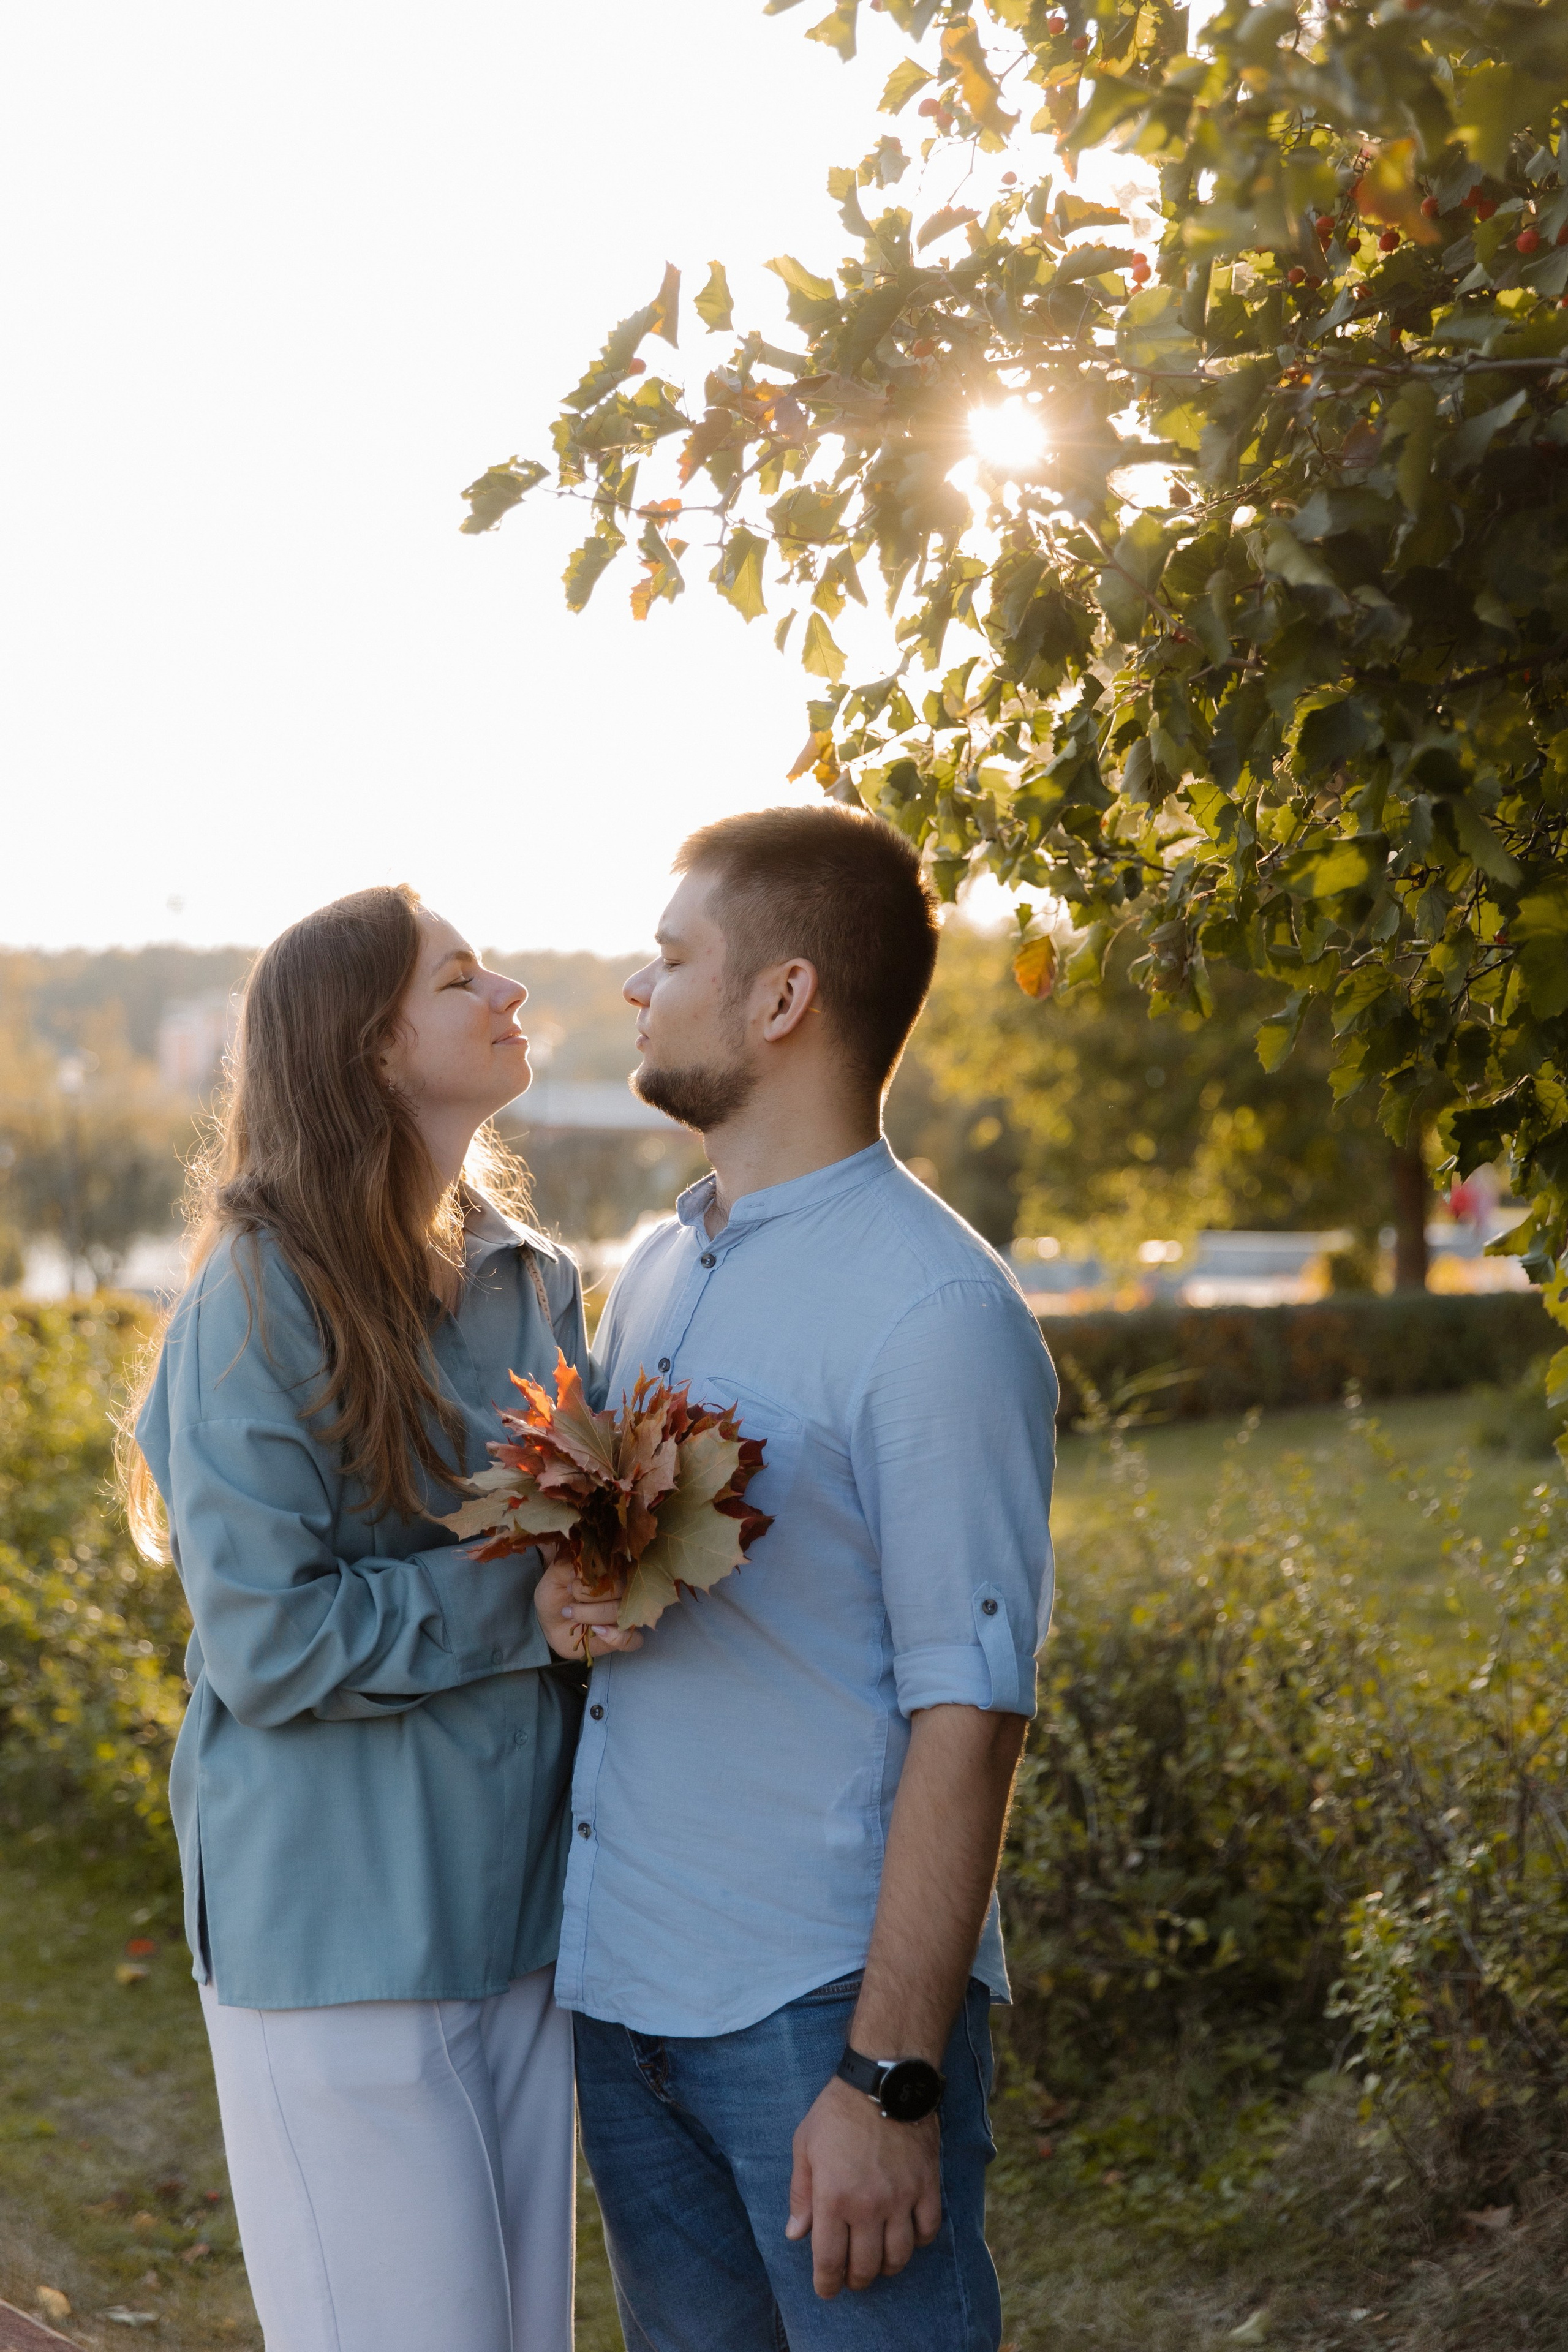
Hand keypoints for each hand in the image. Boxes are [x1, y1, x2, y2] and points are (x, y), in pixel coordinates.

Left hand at [533, 1559, 642, 1661]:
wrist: (552, 1623)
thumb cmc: (556, 1595)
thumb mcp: (555, 1577)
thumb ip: (567, 1567)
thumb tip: (583, 1568)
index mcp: (612, 1570)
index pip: (616, 1570)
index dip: (594, 1580)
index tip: (571, 1586)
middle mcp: (624, 1590)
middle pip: (623, 1592)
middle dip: (593, 1600)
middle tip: (569, 1606)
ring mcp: (626, 1614)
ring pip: (624, 1614)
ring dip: (596, 1616)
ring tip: (572, 1616)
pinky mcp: (624, 1635)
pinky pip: (634, 1640)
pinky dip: (617, 1637)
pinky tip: (597, 1631)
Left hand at [785, 2074, 940, 2297]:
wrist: (883, 2080)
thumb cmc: (836, 2112)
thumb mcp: (804, 2147)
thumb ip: (800, 2194)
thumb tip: (796, 2234)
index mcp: (833, 2198)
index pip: (829, 2261)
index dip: (826, 2284)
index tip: (826, 2290)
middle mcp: (868, 2206)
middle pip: (866, 2267)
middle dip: (856, 2279)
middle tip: (851, 2276)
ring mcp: (901, 2198)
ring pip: (898, 2256)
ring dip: (886, 2266)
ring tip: (878, 2260)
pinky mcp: (927, 2185)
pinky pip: (928, 2230)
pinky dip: (918, 2240)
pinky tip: (907, 2234)